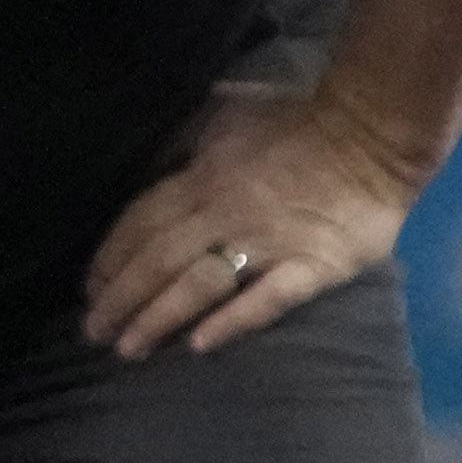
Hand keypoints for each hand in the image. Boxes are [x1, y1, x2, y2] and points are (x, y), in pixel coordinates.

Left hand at [83, 84, 421, 359]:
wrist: (374, 132)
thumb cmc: (293, 121)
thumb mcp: (221, 113)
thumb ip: (179, 140)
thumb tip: (140, 164)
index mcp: (200, 179)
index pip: (139, 224)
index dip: (109, 259)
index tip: (87, 289)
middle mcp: (224, 213)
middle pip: (158, 260)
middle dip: (119, 299)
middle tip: (93, 332)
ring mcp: (269, 242)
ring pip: (200, 284)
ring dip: (158, 317)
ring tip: (129, 349)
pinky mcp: (314, 265)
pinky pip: (268, 298)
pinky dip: (233, 321)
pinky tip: (200, 345)